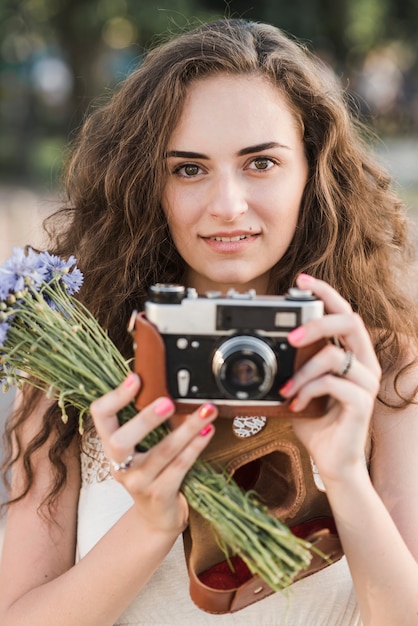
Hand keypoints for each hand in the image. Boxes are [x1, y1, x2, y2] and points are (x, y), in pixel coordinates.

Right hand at [90, 374, 216, 534]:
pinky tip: (207, 432)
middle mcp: (118, 464)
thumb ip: (147, 420)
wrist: (157, 517)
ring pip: (162, 451)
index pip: (100, 415)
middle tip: (168, 401)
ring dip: (187, 428)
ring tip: (207, 410)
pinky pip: (180, 467)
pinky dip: (196, 447)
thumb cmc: (152, 471)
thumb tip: (168, 384)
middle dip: (145, 419)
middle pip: (121, 440)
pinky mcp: (159, 494)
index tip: (136, 377)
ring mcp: (137, 482)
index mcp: (110, 445)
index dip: (115, 396)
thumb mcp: (142, 446)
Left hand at [280, 274, 381, 483]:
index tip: (302, 281)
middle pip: (350, 321)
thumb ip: (295, 363)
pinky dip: (307, 390)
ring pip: (334, 355)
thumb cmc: (316, 420)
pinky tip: (296, 403)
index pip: (344, 312)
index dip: (325, 293)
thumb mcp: (301, 384)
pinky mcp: (362, 403)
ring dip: (302, 370)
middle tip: (290, 336)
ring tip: (285, 387)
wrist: (331, 460)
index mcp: (351, 353)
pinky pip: (332, 384)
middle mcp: (364, 362)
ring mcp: (366, 382)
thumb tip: (268, 344)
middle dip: (317, 321)